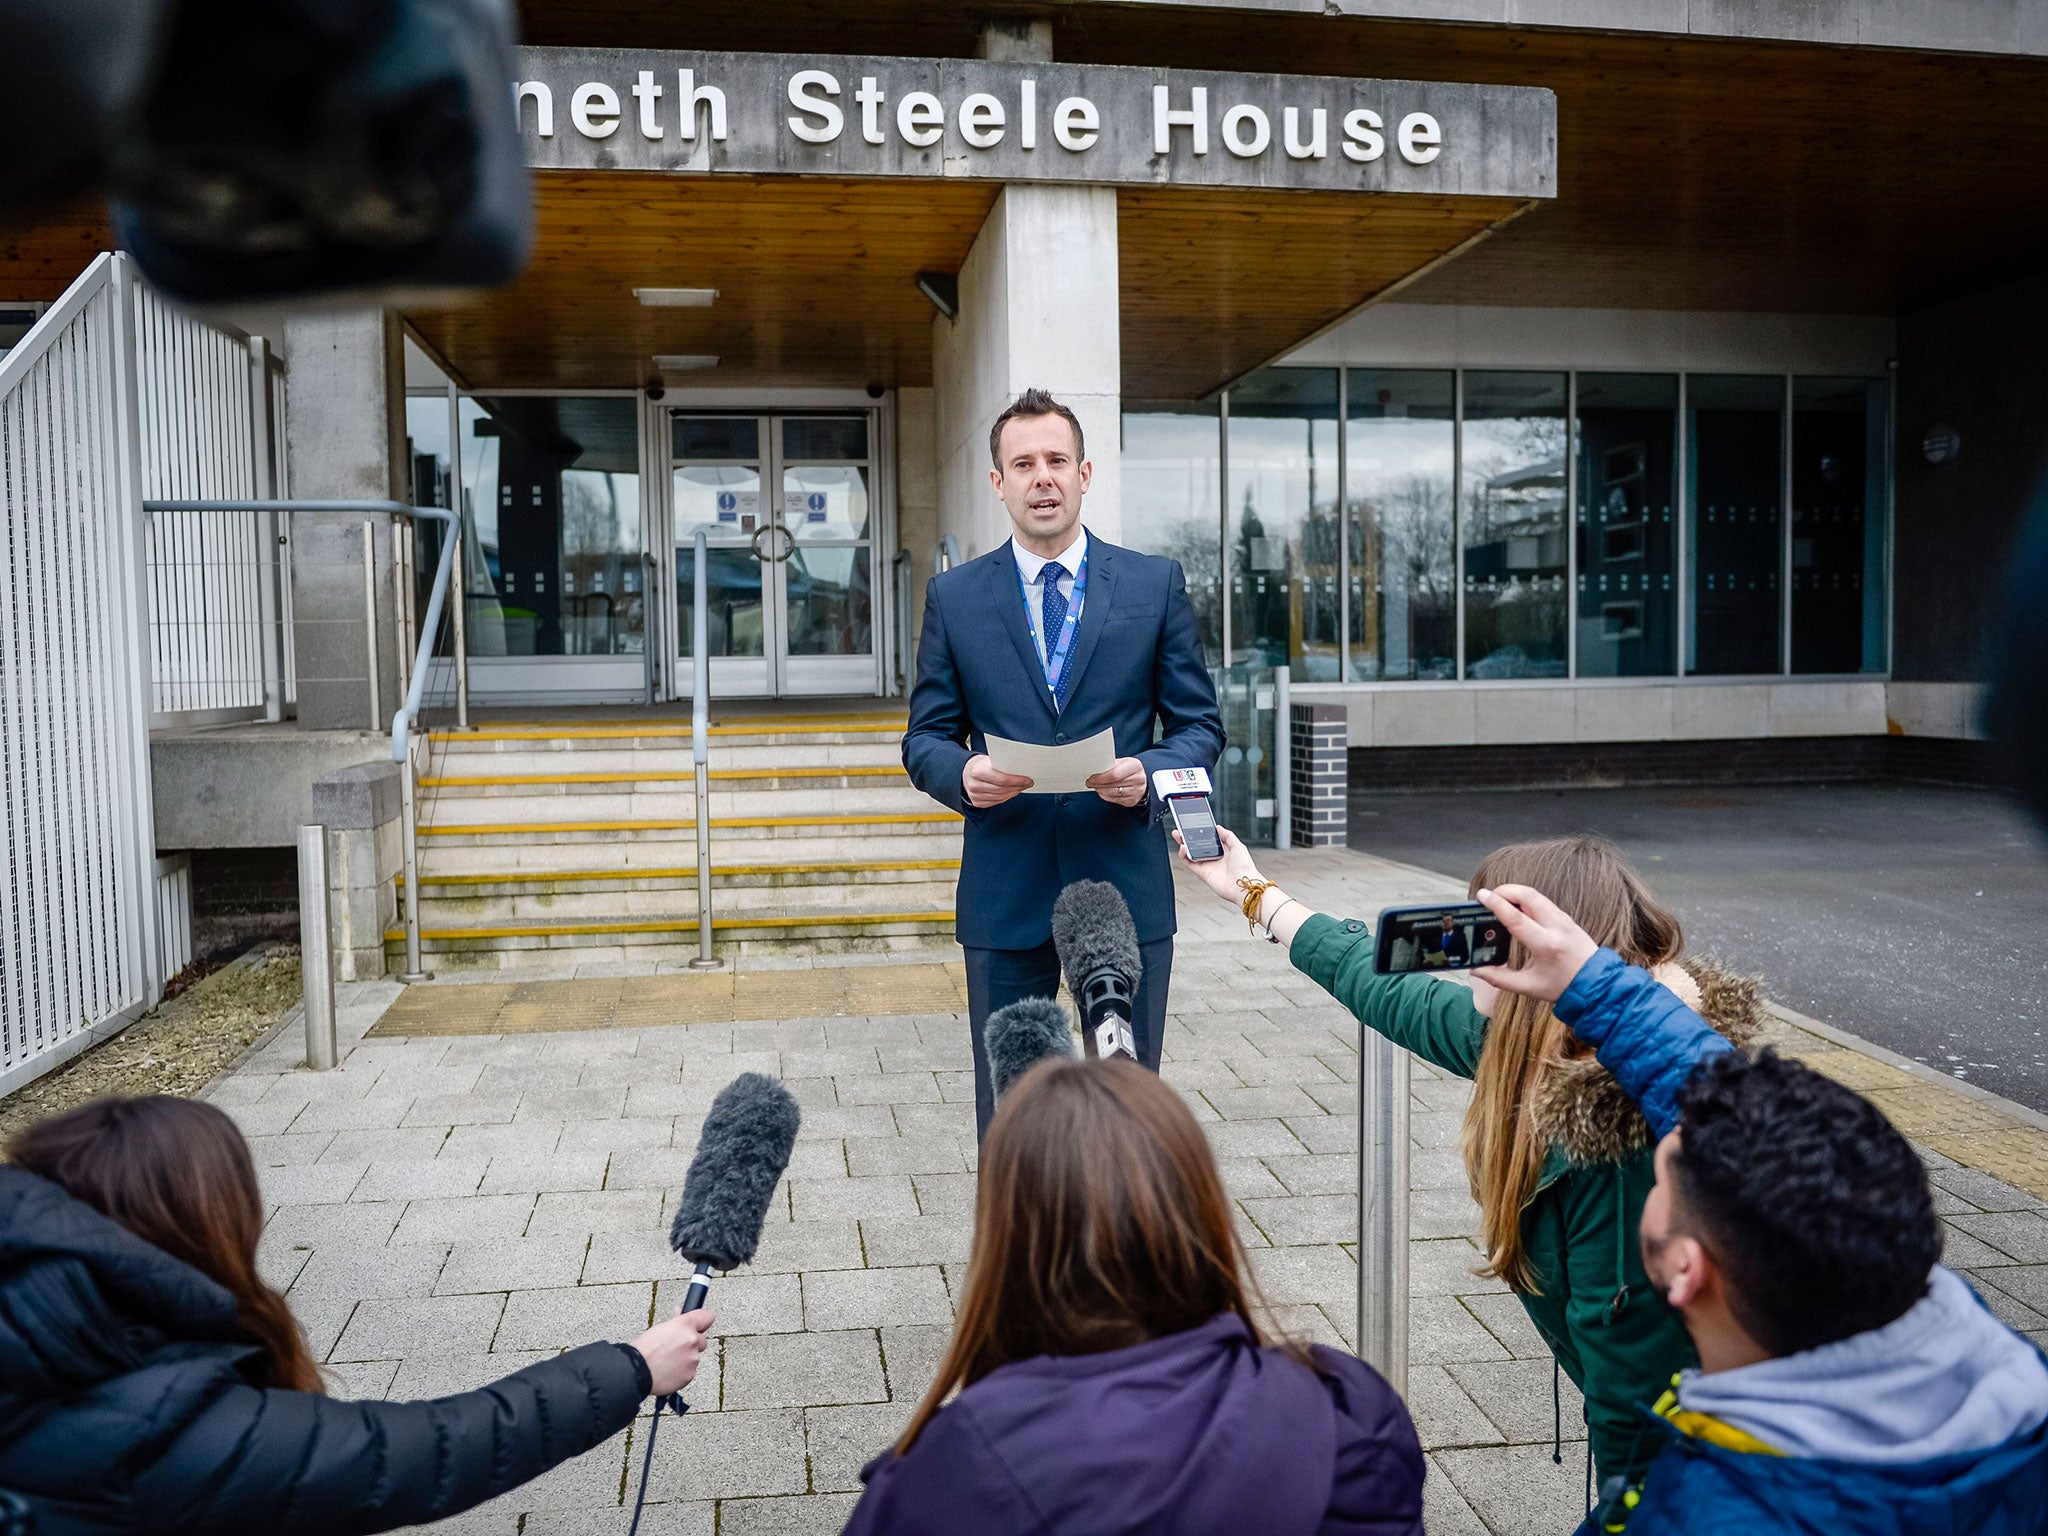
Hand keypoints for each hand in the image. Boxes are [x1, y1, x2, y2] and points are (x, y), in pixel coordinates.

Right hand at [631, 1307, 713, 1395]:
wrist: (635, 1371)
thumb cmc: (642, 1350)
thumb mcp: (658, 1329)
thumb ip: (675, 1323)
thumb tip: (680, 1315)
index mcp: (684, 1325)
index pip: (707, 1317)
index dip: (703, 1320)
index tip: (702, 1322)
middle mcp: (691, 1341)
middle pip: (702, 1339)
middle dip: (692, 1342)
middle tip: (676, 1346)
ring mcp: (692, 1359)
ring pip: (694, 1356)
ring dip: (685, 1358)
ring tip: (667, 1361)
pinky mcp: (690, 1374)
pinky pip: (690, 1370)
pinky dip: (682, 1371)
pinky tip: (668, 1370)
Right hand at [963, 753, 1031, 807]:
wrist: (964, 772)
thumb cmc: (980, 764)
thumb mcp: (988, 759)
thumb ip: (1002, 764)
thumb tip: (1022, 769)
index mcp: (977, 771)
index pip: (1002, 779)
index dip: (1017, 780)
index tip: (1028, 779)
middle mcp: (975, 785)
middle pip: (1003, 789)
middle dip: (1018, 786)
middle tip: (1028, 783)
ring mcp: (975, 796)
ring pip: (1001, 797)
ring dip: (1014, 792)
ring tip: (1021, 787)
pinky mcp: (977, 802)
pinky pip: (997, 801)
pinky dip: (1006, 797)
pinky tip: (1012, 792)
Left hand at [1085, 757, 1147, 807]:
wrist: (1142, 779)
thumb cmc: (1129, 769)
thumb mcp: (1123, 762)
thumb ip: (1111, 765)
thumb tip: (1094, 769)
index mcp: (1134, 766)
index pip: (1114, 774)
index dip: (1100, 778)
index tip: (1091, 778)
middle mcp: (1138, 779)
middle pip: (1112, 784)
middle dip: (1098, 784)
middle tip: (1090, 782)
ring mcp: (1136, 791)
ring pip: (1112, 793)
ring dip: (1101, 790)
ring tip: (1095, 786)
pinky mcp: (1132, 800)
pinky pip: (1115, 800)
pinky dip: (1106, 796)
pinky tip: (1102, 792)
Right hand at [1175, 824, 1261, 900]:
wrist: (1243, 885)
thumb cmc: (1244, 867)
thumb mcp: (1238, 846)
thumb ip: (1228, 835)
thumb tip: (1217, 827)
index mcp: (1223, 850)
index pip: (1209, 839)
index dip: (1201, 832)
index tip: (1194, 825)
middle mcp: (1214, 857)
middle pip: (1197, 845)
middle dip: (1188, 837)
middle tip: (1180, 829)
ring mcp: (1207, 865)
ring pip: (1191, 853)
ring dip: (1183, 845)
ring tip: (1179, 836)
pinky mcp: (1202, 873)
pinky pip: (1189, 863)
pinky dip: (1184, 856)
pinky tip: (1183, 848)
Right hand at [1471, 884, 1599, 1003]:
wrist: (1597, 984)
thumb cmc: (1562, 987)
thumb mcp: (1528, 986)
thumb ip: (1499, 978)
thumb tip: (1475, 970)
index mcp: (1545, 945)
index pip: (1516, 918)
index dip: (1496, 904)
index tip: (1481, 895)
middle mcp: (1556, 928)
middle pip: (1528, 896)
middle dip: (1505, 890)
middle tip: (1489, 896)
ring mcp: (1564, 920)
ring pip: (1537, 896)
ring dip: (1516, 893)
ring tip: (1500, 900)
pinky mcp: (1567, 919)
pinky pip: (1544, 902)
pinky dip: (1527, 899)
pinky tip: (1517, 908)